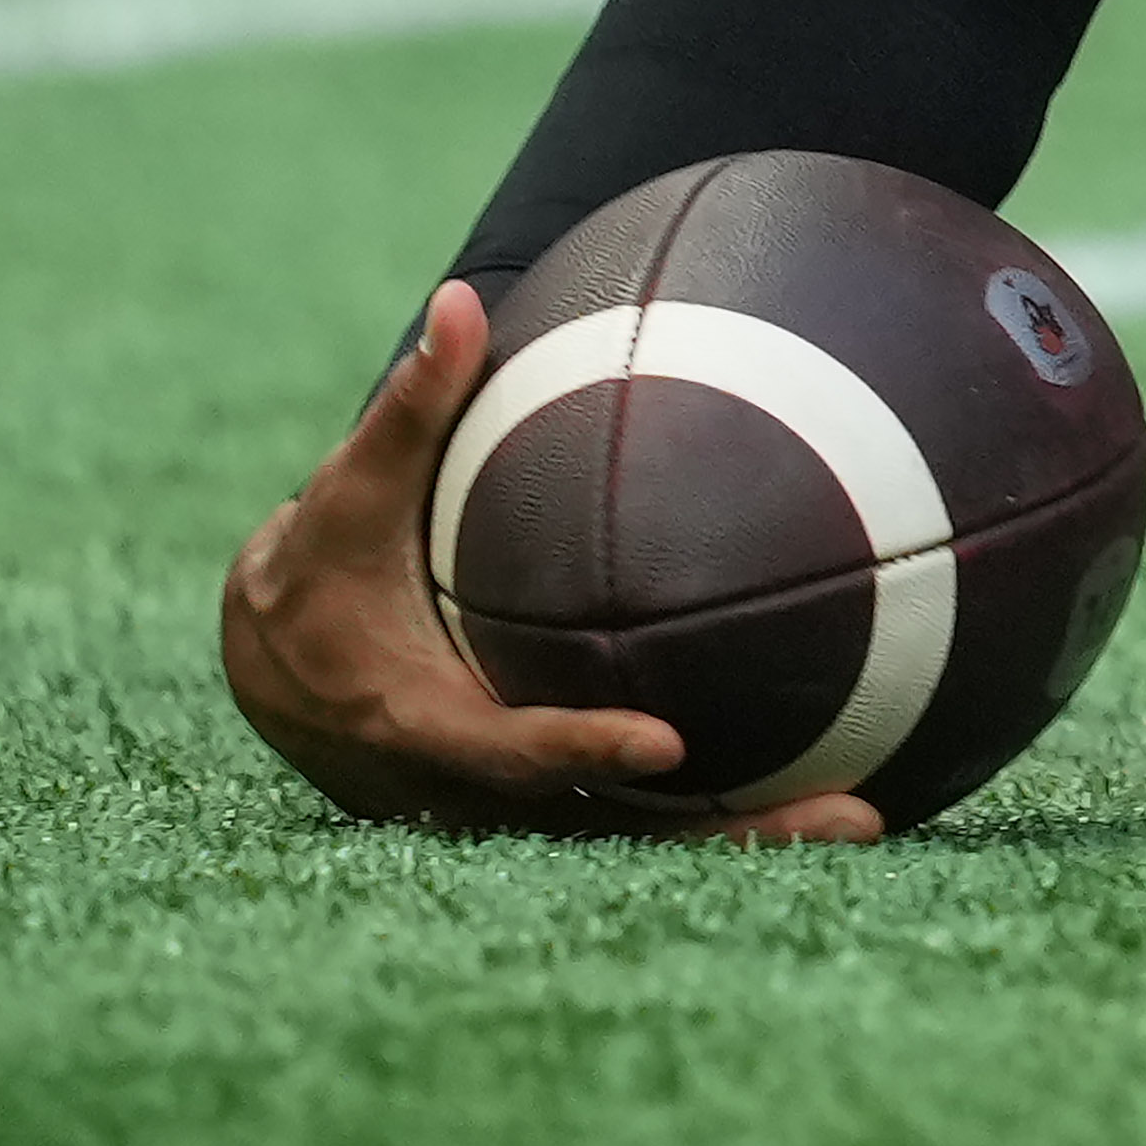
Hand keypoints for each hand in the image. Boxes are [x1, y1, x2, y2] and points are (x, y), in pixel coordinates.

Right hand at [218, 280, 880, 842]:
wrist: (276, 664)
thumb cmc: (321, 565)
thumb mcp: (348, 497)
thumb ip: (410, 409)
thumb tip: (462, 304)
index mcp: (415, 722)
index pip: (507, 751)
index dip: (578, 752)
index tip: (668, 743)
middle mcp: (474, 786)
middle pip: (609, 826)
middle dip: (725, 831)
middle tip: (851, 819)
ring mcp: (515, 807)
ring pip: (639, 841)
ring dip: (747, 834)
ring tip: (869, 819)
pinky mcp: (545, 803)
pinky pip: (643, 822)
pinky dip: (725, 812)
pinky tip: (833, 779)